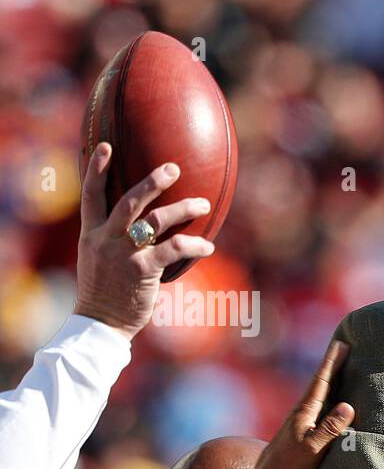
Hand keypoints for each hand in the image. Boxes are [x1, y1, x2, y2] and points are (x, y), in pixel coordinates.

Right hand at [72, 143, 214, 337]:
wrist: (101, 322)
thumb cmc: (105, 291)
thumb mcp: (98, 258)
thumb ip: (111, 238)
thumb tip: (138, 225)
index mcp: (90, 233)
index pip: (90, 195)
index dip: (97, 169)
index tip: (106, 145)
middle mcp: (104, 239)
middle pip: (128, 201)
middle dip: (152, 182)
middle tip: (174, 167)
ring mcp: (123, 254)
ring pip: (155, 221)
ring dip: (182, 209)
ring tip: (203, 203)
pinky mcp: (142, 270)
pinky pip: (173, 249)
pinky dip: (194, 246)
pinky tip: (208, 247)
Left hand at [247, 341, 355, 468]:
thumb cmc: (289, 468)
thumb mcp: (313, 449)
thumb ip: (330, 428)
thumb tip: (348, 405)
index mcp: (304, 412)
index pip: (321, 381)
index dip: (332, 362)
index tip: (342, 343)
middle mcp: (301, 413)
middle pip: (320, 384)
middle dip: (332, 366)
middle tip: (343, 348)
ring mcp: (299, 423)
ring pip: (319, 396)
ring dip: (330, 382)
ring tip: (341, 370)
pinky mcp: (300, 434)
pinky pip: (318, 409)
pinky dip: (328, 399)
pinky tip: (331, 403)